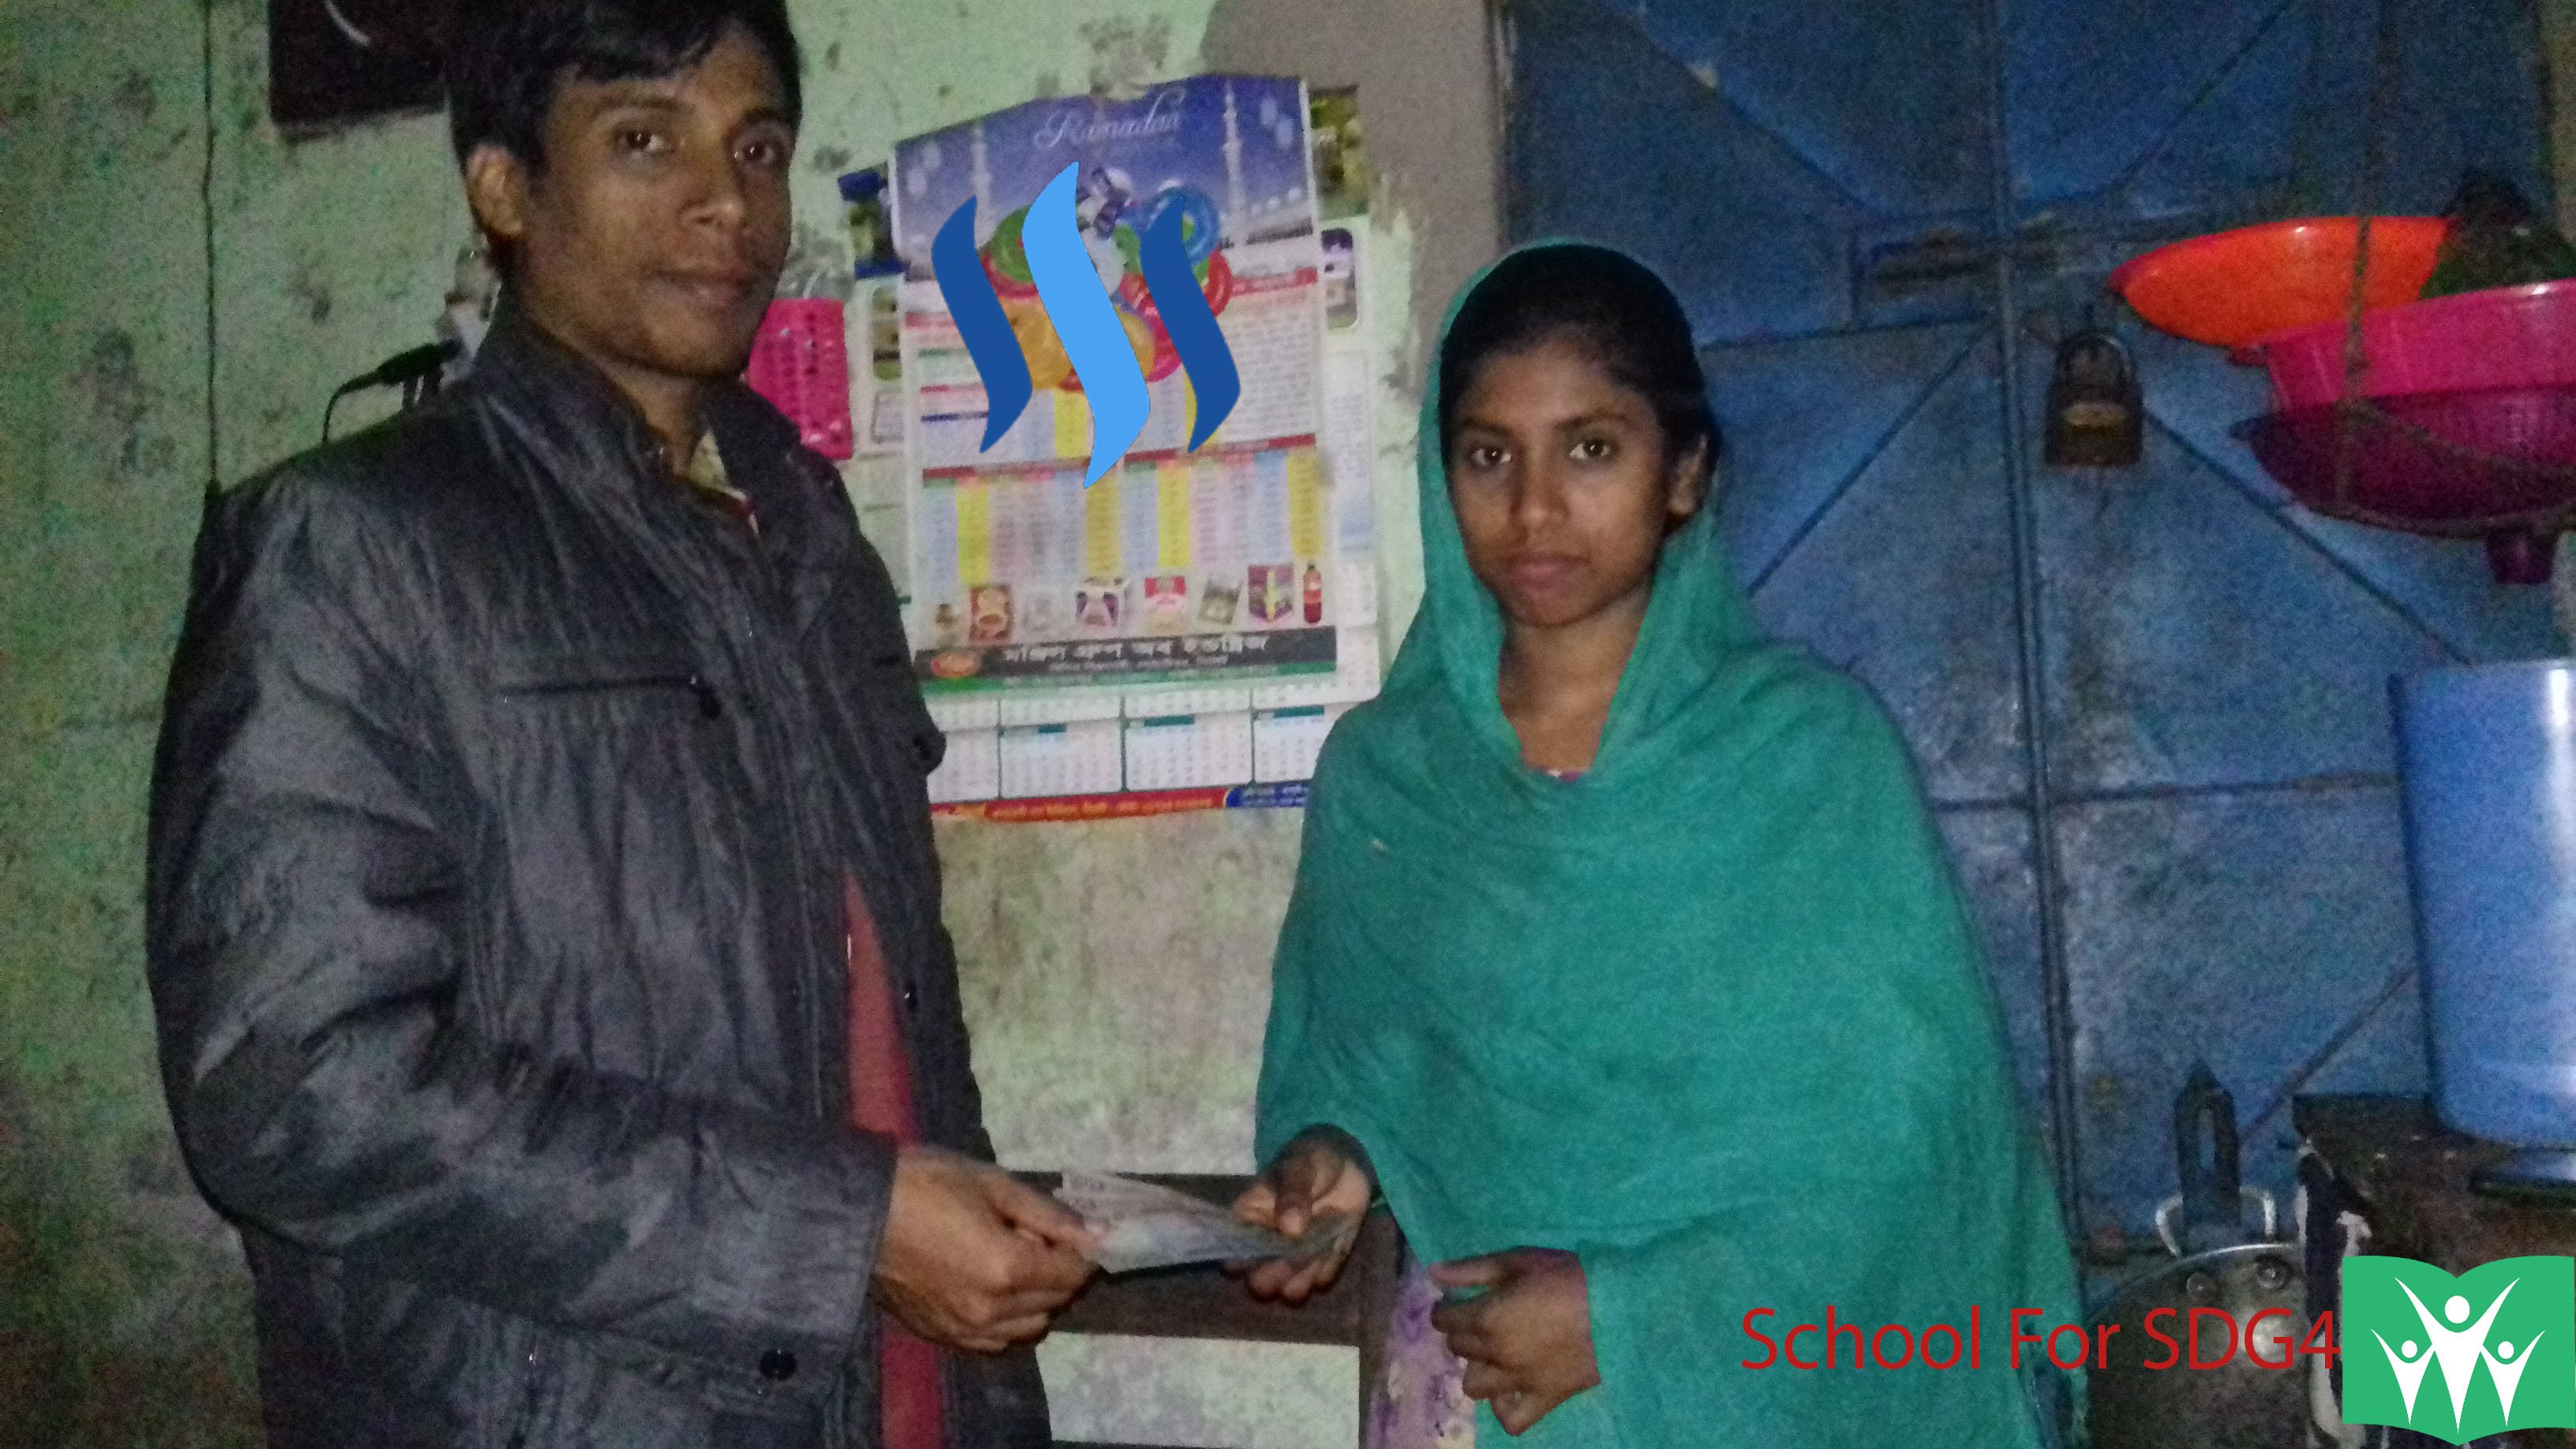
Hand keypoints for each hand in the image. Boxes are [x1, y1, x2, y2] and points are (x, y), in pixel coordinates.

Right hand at [872, 1146, 1096, 1352]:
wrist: (856, 1214)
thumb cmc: (925, 1184)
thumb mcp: (993, 1183)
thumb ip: (1048, 1214)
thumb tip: (1095, 1234)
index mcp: (1007, 1268)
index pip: (1073, 1273)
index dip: (1083, 1251)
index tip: (1076, 1232)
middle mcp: (992, 1309)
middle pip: (1055, 1300)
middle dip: (1060, 1271)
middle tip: (1039, 1237)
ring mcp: (965, 1329)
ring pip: (1029, 1325)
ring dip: (1036, 1298)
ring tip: (1013, 1261)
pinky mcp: (943, 1336)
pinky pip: (995, 1340)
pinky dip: (1007, 1319)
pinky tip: (991, 1288)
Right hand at [1230, 1130, 1371, 1303]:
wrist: (1348, 1162)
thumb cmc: (1311, 1160)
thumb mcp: (1299, 1167)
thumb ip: (1292, 1194)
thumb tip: (1290, 1230)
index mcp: (1251, 1219)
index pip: (1232, 1250)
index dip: (1238, 1259)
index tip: (1253, 1255)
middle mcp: (1269, 1246)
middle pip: (1257, 1279)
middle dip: (1269, 1278)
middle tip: (1285, 1264)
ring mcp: (1297, 1257)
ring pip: (1289, 1287)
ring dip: (1298, 1282)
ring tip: (1312, 1259)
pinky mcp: (1325, 1260)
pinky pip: (1322, 1278)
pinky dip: (1327, 1269)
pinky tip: (1333, 1247)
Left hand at [1429, 1249, 1599, 1434]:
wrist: (1619, 1307)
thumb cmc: (1567, 1276)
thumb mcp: (1518, 1260)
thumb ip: (1472, 1270)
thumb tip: (1434, 1274)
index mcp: (1486, 1317)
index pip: (1444, 1319)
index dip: (1445, 1308)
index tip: (1456, 1300)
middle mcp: (1496, 1354)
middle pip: (1458, 1349)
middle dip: (1462, 1332)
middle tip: (1480, 1319)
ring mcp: (1519, 1380)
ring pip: (1474, 1386)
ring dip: (1478, 1368)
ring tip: (1494, 1353)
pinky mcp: (1545, 1398)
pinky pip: (1512, 1419)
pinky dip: (1503, 1408)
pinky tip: (1509, 1390)